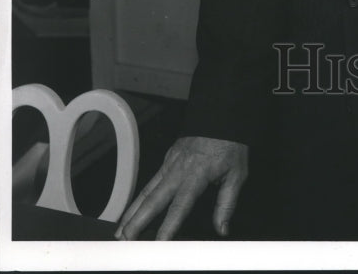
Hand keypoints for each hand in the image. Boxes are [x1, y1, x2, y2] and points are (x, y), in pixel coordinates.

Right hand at [115, 136, 247, 240]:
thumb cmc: (229, 144)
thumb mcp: (237, 174)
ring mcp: (169, 164)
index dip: (169, 225)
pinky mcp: (167, 160)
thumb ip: (227, 203)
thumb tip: (222, 228)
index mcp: (196, 175)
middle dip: (137, 220)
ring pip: (146, 191)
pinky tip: (133, 210)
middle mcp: (178, 170)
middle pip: (153, 199)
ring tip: (120, 231)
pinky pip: (150, 182)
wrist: (220, 116)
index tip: (159, 242)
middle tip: (126, 239)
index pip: (180, 205)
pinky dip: (138, 198)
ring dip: (132, 212)